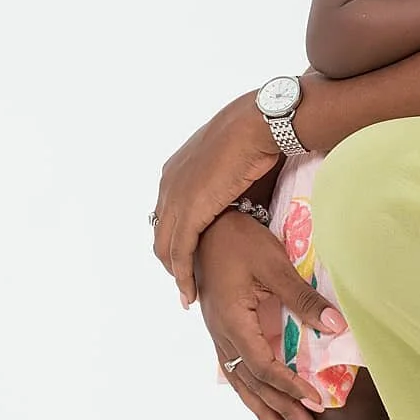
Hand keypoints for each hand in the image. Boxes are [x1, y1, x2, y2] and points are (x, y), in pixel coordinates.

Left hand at [152, 93, 280, 304]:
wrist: (258, 125)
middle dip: (171, 261)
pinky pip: (180, 253)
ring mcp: (176, 197)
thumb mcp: (233, 164)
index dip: (177, 238)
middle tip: (185, 283)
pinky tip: (189, 293)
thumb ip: (228, 188)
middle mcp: (169, 183)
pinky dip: (183, 276)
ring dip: (176, 274)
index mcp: (176, 169)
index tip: (189, 258)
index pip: (168, 213)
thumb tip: (242, 206)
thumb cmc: (256, 136)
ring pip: (166, 247)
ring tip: (188, 294)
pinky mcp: (189, 212)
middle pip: (162, 232)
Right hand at [194, 208, 347, 419]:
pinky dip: (250, 391)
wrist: (206, 225)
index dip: (290, 387)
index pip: (264, 366)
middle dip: (280, 410)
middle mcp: (221, 335)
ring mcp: (217, 334)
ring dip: (263, 409)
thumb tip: (337, 326)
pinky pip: (235, 370)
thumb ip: (303, 298)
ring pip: (240, 382)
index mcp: (233, 322)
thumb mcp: (274, 265)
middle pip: (252, 384)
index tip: (316, 402)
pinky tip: (260, 404)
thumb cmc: (240, 240)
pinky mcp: (220, 329)